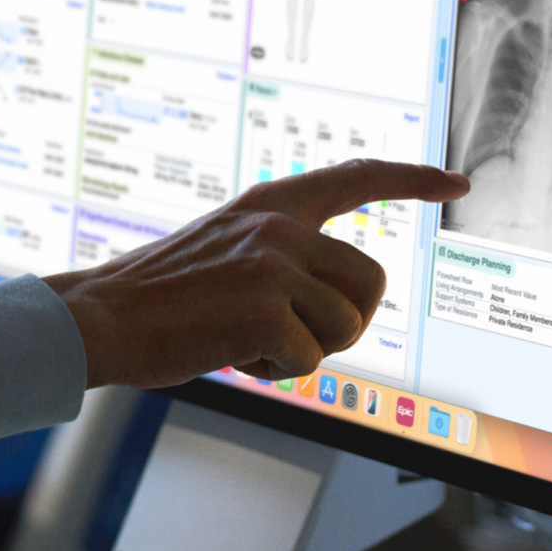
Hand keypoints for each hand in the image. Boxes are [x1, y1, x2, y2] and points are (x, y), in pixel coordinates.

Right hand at [45, 159, 469, 389]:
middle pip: (371, 284)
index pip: (354, 178)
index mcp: (267, 205)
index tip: (454, 183)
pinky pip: (310, 361)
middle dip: (339, 321)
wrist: (98, 319)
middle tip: (283, 332)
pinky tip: (229, 354)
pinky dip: (274, 372)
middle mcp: (278, 225)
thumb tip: (338, 300)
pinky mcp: (267, 310)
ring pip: (347, 327)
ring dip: (305, 350)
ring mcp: (274, 265)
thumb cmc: (152, 300)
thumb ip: (277, 255)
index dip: (411, 179)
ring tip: (244, 340)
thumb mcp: (220, 251)